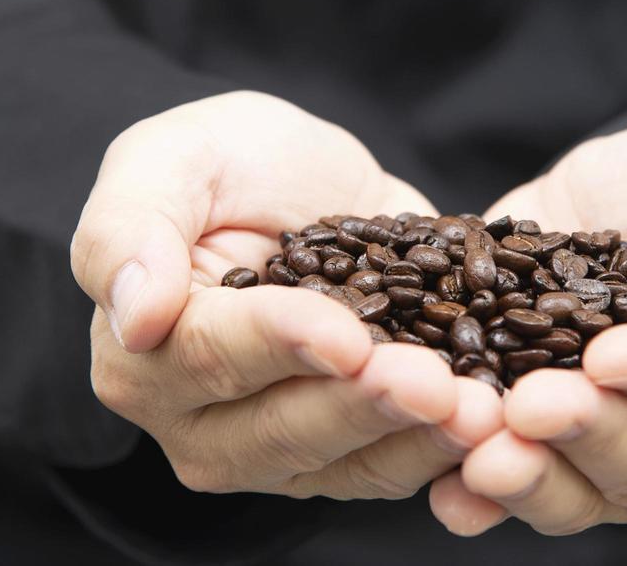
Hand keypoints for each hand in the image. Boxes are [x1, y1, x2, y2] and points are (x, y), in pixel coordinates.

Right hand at [73, 91, 502, 497]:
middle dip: (365, 405)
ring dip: (417, 439)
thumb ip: (129, 227)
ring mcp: (275, 448)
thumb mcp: (167, 159)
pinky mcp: (345, 452)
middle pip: (283, 428)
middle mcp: (199, 421)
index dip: (284, 345)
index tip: (348, 334)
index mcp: (143, 353)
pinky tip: (497, 420)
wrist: (295, 180)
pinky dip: (447, 448)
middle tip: (436, 383)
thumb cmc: (222, 162)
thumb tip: (134, 313)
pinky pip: (393, 466)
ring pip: (346, 462)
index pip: (213, 357)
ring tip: (481, 410)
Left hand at [429, 113, 626, 533]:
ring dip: (533, 478)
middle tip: (533, 402)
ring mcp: (619, 457)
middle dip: (591, 433)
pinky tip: (450, 489)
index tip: (610, 352)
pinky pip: (520, 494)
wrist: (620, 182)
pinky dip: (482, 499)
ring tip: (484, 449)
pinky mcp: (547, 451)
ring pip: (584, 494)